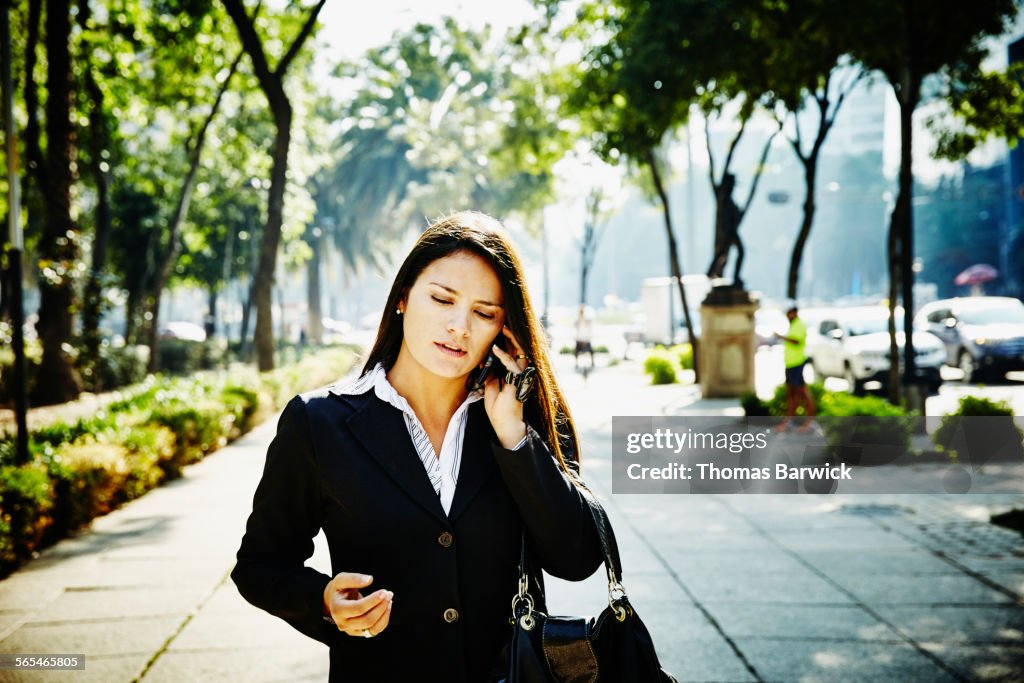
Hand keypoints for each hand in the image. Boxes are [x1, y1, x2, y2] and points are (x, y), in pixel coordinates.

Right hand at [323, 572, 393, 637]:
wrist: (335, 601)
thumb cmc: (339, 589)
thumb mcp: (341, 579)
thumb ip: (354, 578)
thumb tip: (369, 580)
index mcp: (337, 609)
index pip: (358, 608)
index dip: (373, 601)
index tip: (384, 592)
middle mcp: (342, 623)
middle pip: (367, 620)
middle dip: (381, 607)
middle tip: (389, 594)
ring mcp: (350, 630)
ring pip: (372, 629)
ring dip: (384, 614)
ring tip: (389, 600)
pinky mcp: (358, 633)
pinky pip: (374, 631)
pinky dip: (383, 621)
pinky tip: (386, 608)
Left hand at [483, 326, 528, 448]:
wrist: (504, 423)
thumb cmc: (498, 408)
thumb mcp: (490, 386)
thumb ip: (490, 373)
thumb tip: (485, 361)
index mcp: (513, 372)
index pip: (512, 351)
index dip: (507, 340)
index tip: (498, 329)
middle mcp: (519, 372)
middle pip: (518, 348)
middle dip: (511, 335)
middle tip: (503, 322)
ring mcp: (520, 376)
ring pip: (520, 352)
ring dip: (511, 340)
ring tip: (503, 329)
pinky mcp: (518, 381)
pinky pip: (512, 365)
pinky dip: (503, 356)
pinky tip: (495, 349)